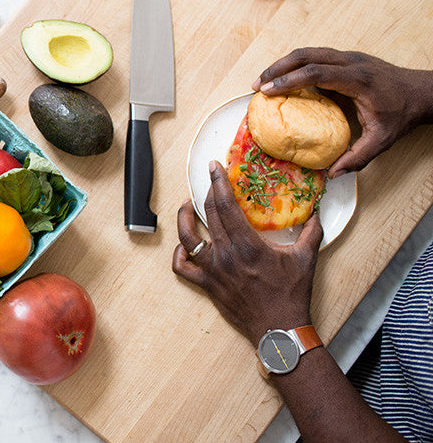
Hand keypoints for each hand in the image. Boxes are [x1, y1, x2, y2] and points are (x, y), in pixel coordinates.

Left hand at [172, 161, 322, 343]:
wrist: (279, 329)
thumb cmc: (291, 295)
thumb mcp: (307, 259)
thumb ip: (311, 231)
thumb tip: (316, 211)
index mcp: (247, 245)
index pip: (225, 206)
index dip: (218, 183)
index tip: (214, 167)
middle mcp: (225, 255)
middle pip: (208, 215)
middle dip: (206, 192)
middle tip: (210, 180)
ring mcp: (212, 270)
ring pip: (188, 238)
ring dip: (184, 218)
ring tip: (188, 206)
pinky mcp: (207, 284)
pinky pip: (183, 267)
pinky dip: (180, 254)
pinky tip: (186, 245)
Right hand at [252, 47, 432, 177]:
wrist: (424, 92)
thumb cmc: (403, 114)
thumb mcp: (382, 140)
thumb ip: (358, 157)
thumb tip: (333, 173)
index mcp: (356, 80)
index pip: (315, 73)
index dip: (288, 81)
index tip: (267, 91)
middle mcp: (351, 62)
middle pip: (305, 55)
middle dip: (277, 68)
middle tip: (257, 84)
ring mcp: (349, 57)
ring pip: (309, 51)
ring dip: (284, 63)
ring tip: (265, 80)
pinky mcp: (347, 58)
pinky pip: (316, 55)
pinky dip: (296, 63)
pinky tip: (287, 78)